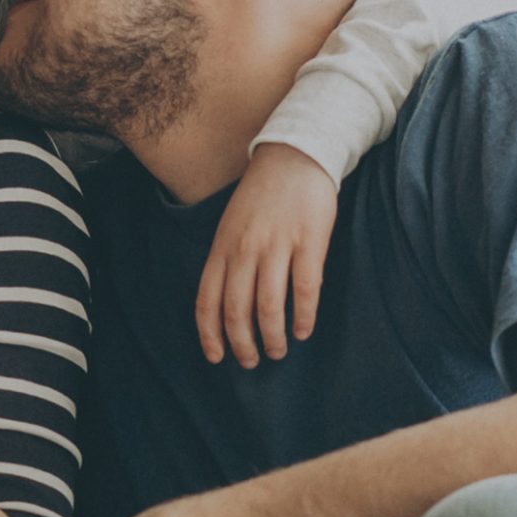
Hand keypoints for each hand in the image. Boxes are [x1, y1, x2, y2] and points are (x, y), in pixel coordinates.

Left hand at [195, 142, 338, 367]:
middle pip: (236, 311)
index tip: (216, 357)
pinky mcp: (309, 242)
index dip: (210, 335)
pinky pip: (304, 290)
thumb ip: (227, 260)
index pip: (207, 301)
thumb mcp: (231, 225)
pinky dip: (303, 317)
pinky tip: (304, 330)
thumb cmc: (262, 195)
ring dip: (272, 338)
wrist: (295, 155)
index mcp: (223, 247)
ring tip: (278, 351)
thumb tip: (226, 304)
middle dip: (242, 344)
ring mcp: (277, 246)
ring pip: (269, 307)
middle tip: (251, 362)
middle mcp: (245, 249)